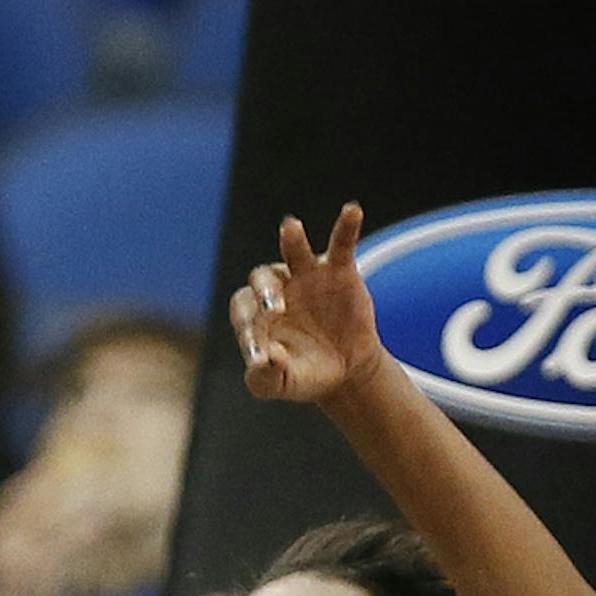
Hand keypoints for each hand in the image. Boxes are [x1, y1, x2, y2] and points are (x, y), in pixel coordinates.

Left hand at [231, 206, 386, 406]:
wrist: (344, 372)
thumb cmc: (304, 375)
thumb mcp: (283, 385)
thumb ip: (265, 378)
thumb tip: (261, 361)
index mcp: (255, 316)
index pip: (243, 309)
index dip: (247, 325)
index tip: (260, 352)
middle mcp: (276, 289)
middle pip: (262, 278)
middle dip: (266, 292)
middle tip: (276, 310)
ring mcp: (306, 276)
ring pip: (294, 252)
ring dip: (292, 240)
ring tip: (291, 227)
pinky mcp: (338, 271)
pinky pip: (341, 244)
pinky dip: (346, 226)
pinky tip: (352, 210)